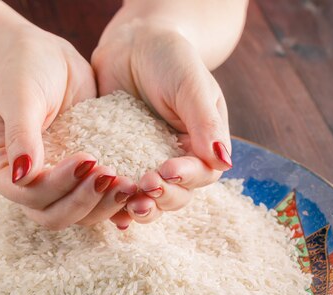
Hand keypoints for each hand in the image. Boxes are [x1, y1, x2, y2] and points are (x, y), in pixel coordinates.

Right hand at [0, 28, 136, 229]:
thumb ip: (21, 134)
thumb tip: (23, 175)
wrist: (48, 60)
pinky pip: (94, 200)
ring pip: (76, 215)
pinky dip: (113, 199)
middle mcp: (23, 184)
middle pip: (52, 215)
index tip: (87, 158)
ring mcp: (51, 184)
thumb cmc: (25, 69)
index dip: (58, 184)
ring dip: (103, 205)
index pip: (27, 194)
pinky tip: (134, 186)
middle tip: (111, 175)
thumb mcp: (20, 95)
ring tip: (129, 183)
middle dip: (83, 201)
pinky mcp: (77, 180)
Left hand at [92, 21, 231, 226]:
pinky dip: (114, 202)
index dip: (185, 179)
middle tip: (144, 188)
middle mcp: (177, 160)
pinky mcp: (120, 161)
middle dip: (162, 198)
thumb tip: (224, 161)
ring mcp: (147, 163)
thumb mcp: (191, 85)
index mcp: (202, 145)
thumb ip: (206, 122)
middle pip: (176, 196)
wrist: (133, 44)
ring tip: (128, 207)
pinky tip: (108, 212)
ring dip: (140, 207)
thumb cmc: (170, 58)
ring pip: (149, 199)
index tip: (166, 171)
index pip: (201, 174)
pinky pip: (119, 188)